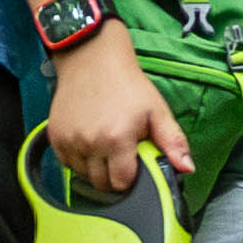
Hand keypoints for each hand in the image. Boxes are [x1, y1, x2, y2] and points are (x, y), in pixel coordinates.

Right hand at [44, 36, 190, 193]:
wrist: (92, 59)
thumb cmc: (127, 84)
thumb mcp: (157, 110)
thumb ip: (173, 142)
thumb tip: (187, 168)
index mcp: (117, 139)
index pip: (122, 183)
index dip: (131, 177)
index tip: (135, 163)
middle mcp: (90, 143)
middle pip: (102, 184)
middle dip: (114, 175)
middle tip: (122, 153)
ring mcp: (69, 141)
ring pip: (83, 176)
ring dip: (95, 168)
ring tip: (105, 144)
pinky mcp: (55, 137)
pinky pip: (67, 164)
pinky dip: (79, 160)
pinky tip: (90, 141)